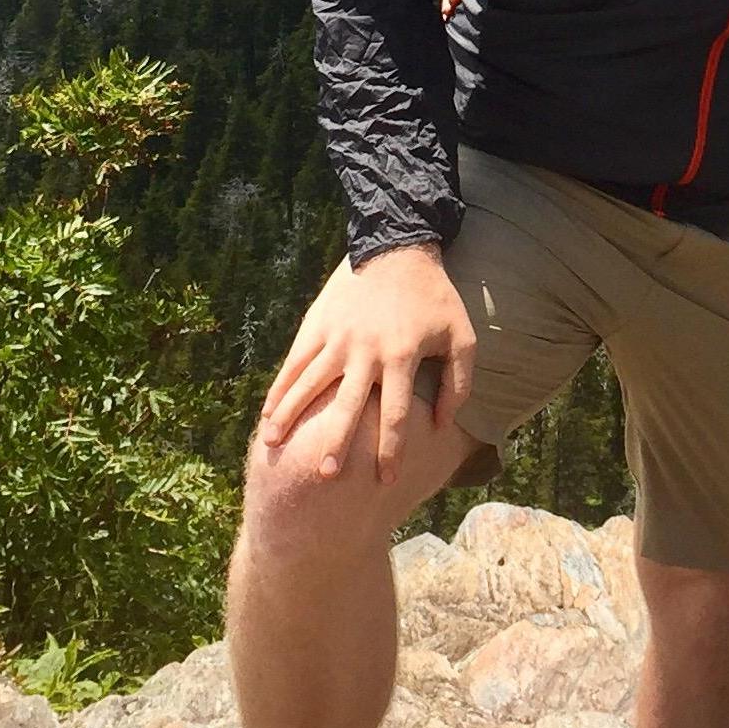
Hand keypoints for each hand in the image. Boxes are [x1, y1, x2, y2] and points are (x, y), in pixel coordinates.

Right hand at [257, 245, 474, 484]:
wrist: (397, 248)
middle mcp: (365, 351)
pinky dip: (279, 389)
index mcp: (402, 357)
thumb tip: (444, 424)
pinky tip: (266, 413)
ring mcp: (337, 338)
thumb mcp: (462, 336)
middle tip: (325, 476)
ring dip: (290, 416)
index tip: (385, 479)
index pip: (396, 414)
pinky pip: (295, 363)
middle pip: (348, 405)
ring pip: (309, 384)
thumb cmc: (434, 298)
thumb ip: (459, 382)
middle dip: (336, 442)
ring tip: (273, 446)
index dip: (391, 450)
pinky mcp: (317, 325)